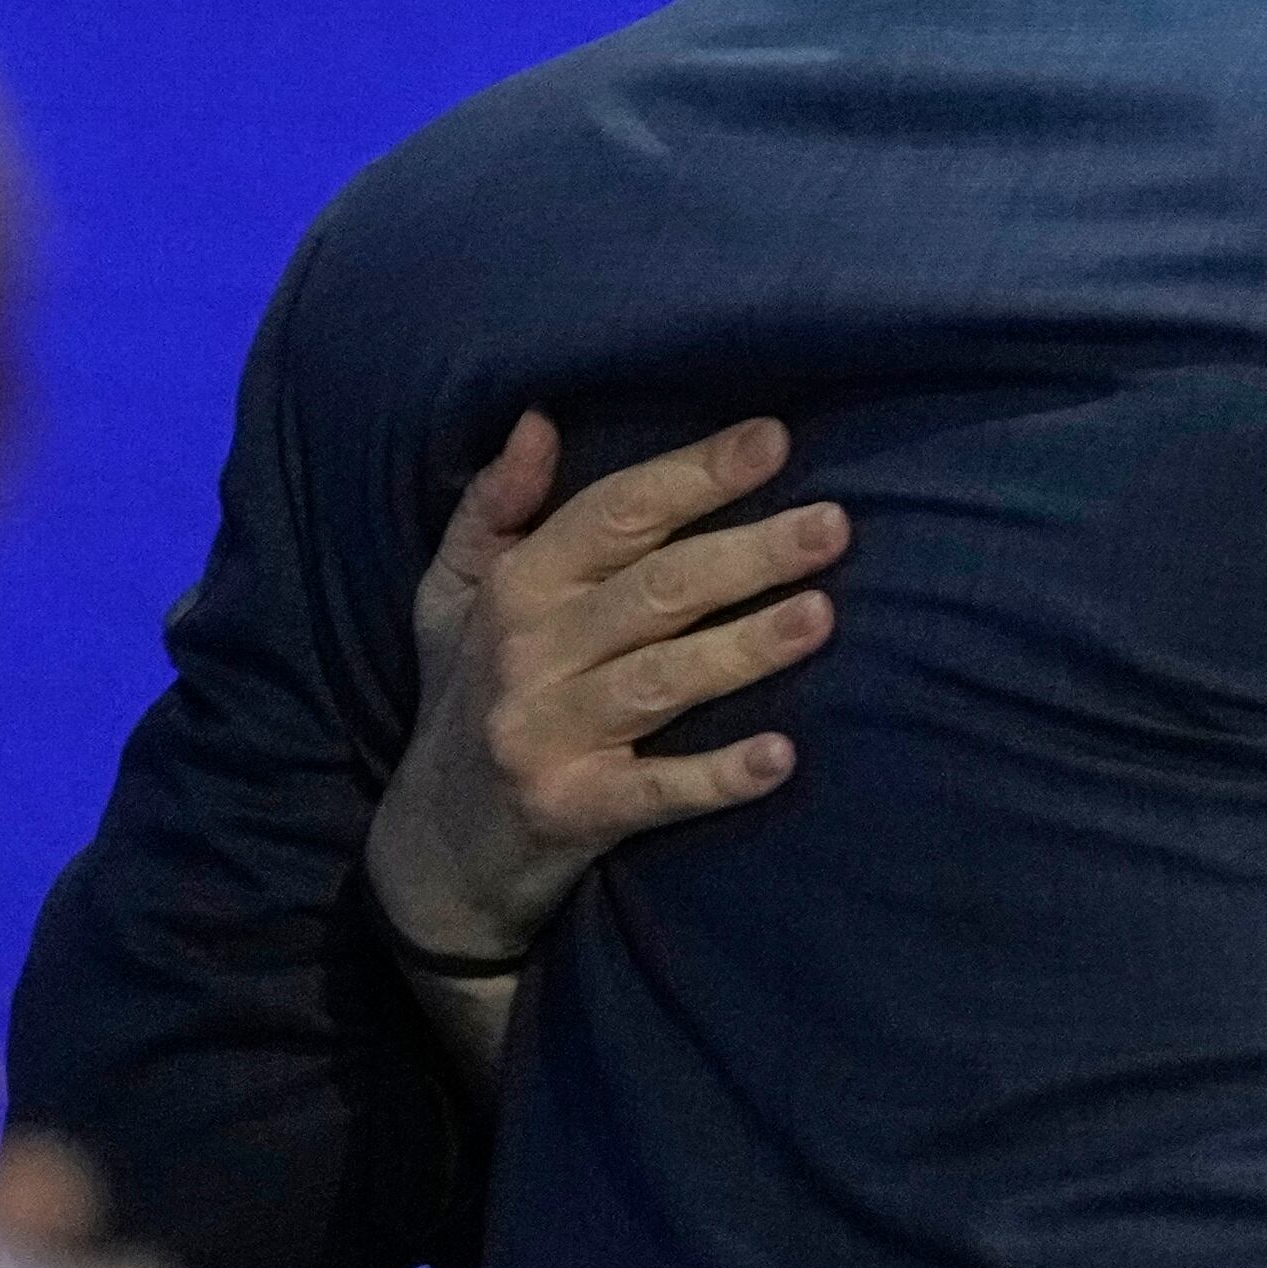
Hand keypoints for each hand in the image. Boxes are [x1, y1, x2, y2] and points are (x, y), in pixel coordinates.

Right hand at [362, 414, 842, 969]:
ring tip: (821, 615)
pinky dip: (717, 777)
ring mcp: (546, 735)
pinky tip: (782, 757)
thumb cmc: (465, 697)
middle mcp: (526, 654)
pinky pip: (655, 790)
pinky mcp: (570, 810)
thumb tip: (538, 419)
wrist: (433, 847)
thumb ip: (493, 506)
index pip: (613, 515)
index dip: (692, 474)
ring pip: (660, 680)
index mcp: (513, 589)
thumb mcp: (452, 597)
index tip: (774, 440)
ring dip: (744, 648)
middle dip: (746, 553)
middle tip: (834, 525)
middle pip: (654, 590)